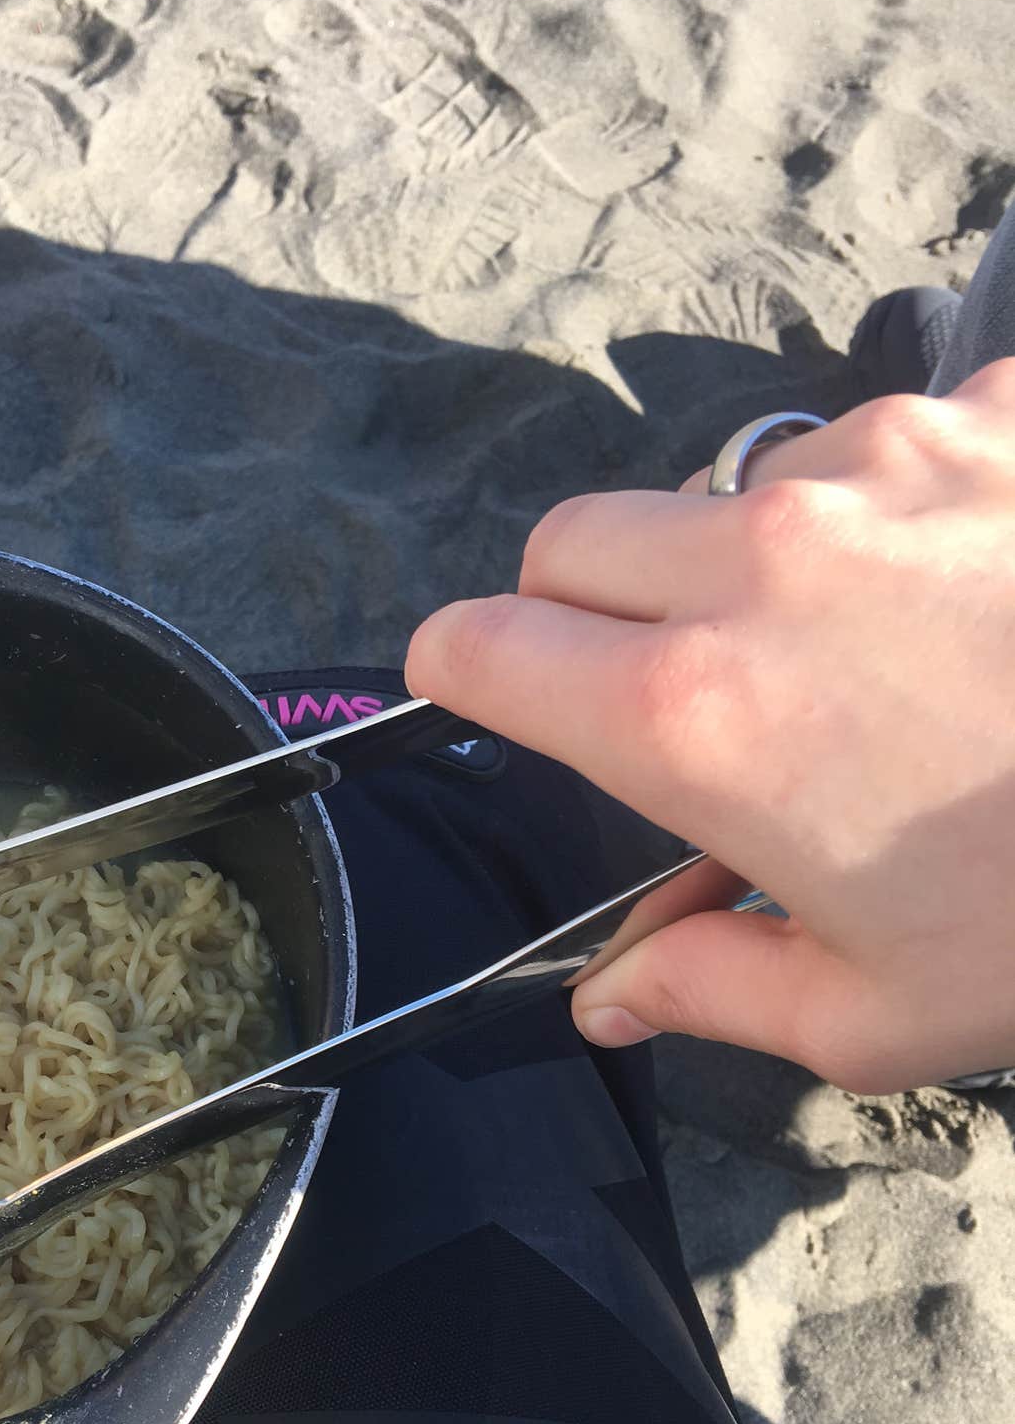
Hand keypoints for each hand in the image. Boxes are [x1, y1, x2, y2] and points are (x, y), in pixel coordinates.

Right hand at [406, 361, 1014, 1091]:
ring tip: (867, 646)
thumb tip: (611, 999)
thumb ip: (709, 991)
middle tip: (659, 687)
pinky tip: (976, 580)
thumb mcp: (880, 1011)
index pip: (482, 646)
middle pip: (573, 541)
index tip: (484, 694)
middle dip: (579, 610)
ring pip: (729, 485)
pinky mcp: (994, 412)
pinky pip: (886, 441)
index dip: (461, 674)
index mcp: (697, 715)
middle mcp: (760, 559)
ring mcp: (882, 465)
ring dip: (749, 558)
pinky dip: (895, 506)